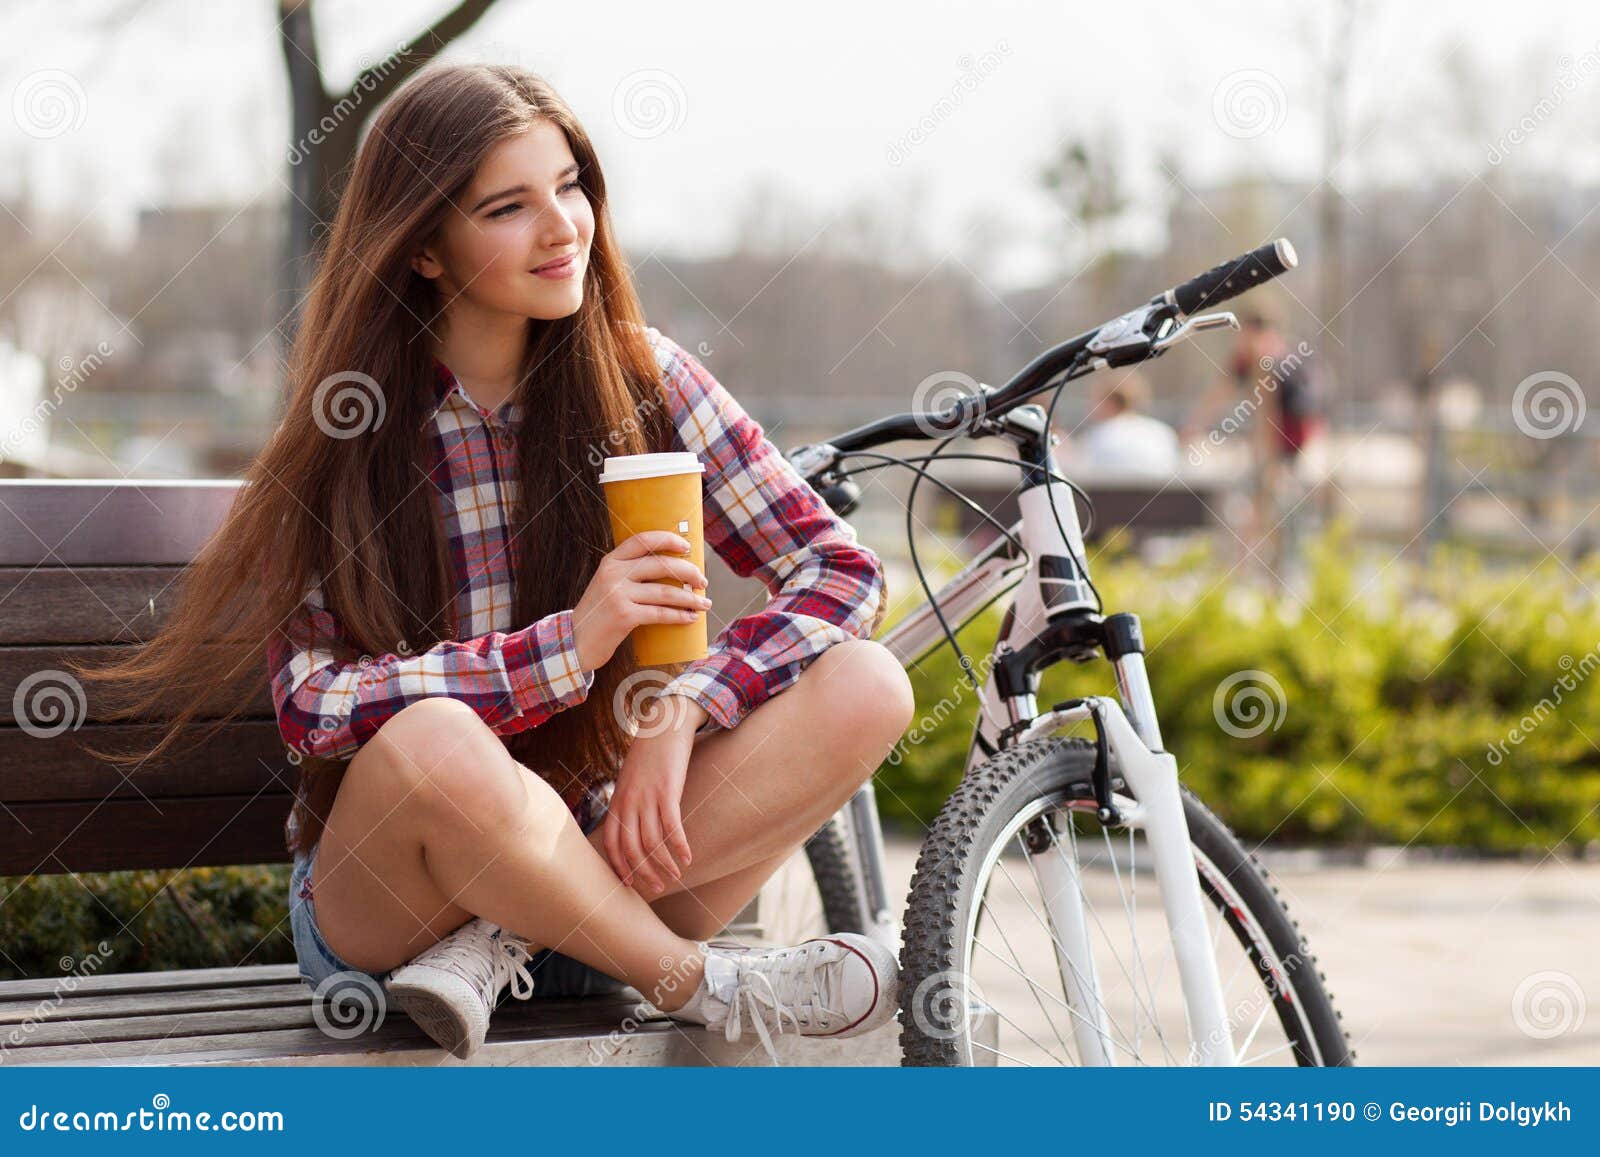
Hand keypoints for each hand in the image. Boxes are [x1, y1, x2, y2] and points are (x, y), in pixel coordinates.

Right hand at [572, 530, 711, 671]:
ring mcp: (618, 594)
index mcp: (611, 561)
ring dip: (690, 598)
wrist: (575, 641)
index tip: (687, 547)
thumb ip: (629, 573)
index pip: (643, 540)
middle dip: (689, 572)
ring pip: (666, 592)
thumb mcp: (607, 584)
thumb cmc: (599, 613)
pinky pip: (661, 613)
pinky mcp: (624, 616)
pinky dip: (680, 616)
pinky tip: (691, 618)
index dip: (668, 540)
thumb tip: (670, 570)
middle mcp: (614, 574)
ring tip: (704, 603)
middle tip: (703, 581)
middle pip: (661, 565)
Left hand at [600, 704, 703, 894]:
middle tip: (657, 887)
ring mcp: (647, 797)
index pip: (612, 843)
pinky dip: (679, 846)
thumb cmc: (649, 755)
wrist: (663, 725)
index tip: (629, 884)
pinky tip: (687, 857)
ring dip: (664, 863)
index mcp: (617, 802)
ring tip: (676, 875)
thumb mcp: (630, 780)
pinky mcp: (667, 791)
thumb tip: (633, 827)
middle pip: (631, 848)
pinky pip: (672, 827)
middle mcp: (628, 803)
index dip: (619, 866)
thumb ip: (628, 803)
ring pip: (652, 841)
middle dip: (644, 872)